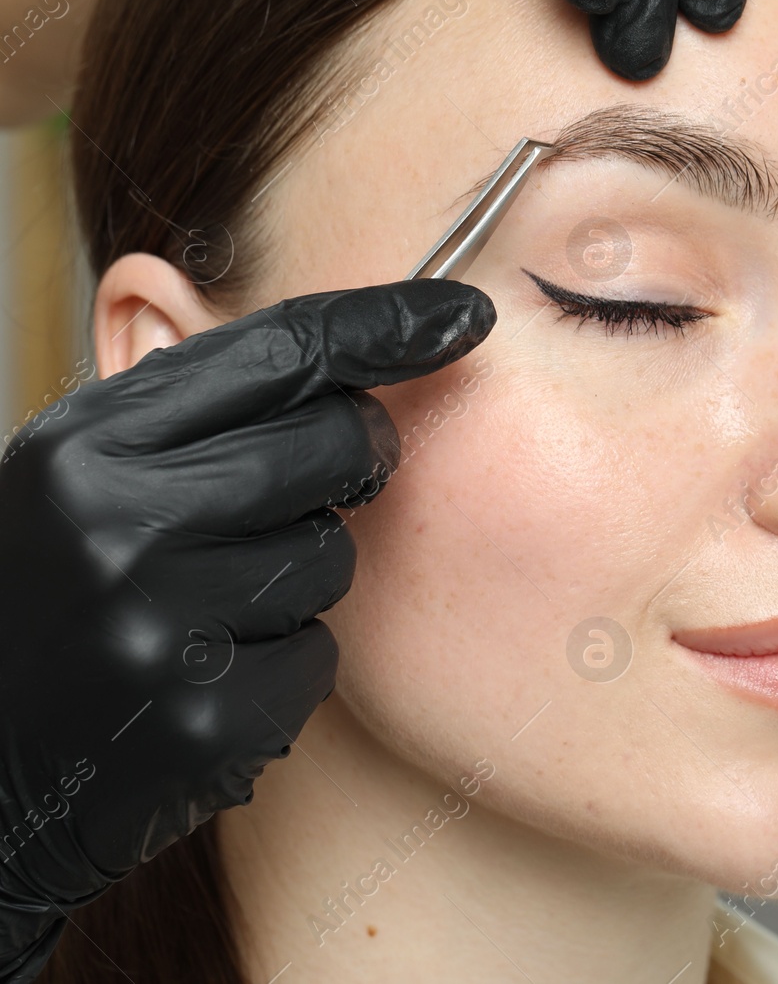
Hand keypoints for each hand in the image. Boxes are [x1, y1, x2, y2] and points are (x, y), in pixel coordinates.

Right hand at [0, 279, 494, 981]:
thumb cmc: (55, 594)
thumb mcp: (86, 474)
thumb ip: (199, 410)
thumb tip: (360, 355)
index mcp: (88, 446)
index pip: (279, 353)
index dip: (386, 325)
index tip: (464, 313)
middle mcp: (121, 527)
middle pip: (336, 446)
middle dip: (347, 462)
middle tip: (309, 489)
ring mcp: (165, 631)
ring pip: (334, 557)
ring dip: (300, 576)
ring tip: (209, 604)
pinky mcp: (210, 721)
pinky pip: (319, 657)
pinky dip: (284, 663)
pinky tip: (211, 675)